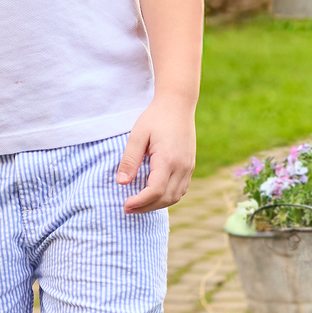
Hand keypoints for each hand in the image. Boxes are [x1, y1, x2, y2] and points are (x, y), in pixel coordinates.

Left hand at [116, 96, 195, 213]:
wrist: (178, 104)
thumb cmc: (155, 117)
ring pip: (175, 196)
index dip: (140, 202)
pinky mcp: (190, 166)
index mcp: (168, 159)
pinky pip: (180, 189)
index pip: (155, 191)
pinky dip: (167, 197)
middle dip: (146, 207)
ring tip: (138, 204)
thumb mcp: (138, 135)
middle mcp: (182, 167)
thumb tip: (121, 182)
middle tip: (127, 208)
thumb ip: (130, 159)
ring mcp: (188, 167)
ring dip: (157, 204)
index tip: (125, 205)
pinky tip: (153, 195)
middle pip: (166, 199)